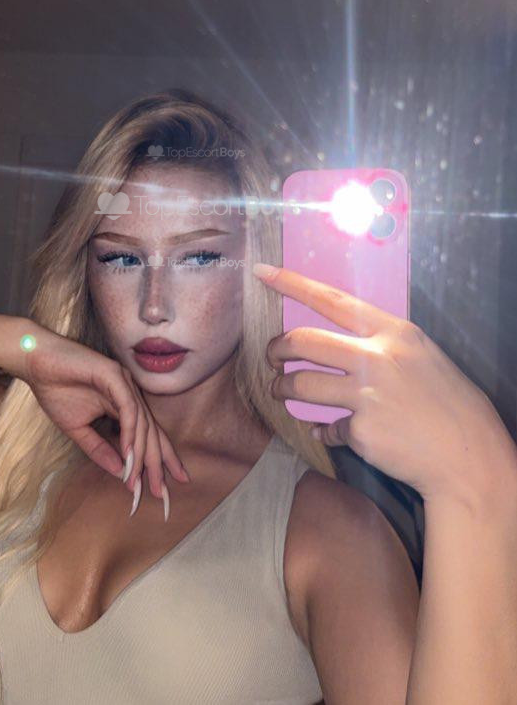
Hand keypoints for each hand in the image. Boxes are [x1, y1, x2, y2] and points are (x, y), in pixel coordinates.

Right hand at [18, 324, 189, 499]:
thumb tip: (119, 472)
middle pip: (152, 432)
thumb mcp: (78, 429)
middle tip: (162, 492)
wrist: (36, 362)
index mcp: (124, 404)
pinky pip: (128, 408)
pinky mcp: (114, 374)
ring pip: (142, 423)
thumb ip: (99, 449)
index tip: (162, 489)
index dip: (158, 461)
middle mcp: (130, 393)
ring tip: (140, 480)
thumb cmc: (56, 390)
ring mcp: (124, 382)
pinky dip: (130, 431)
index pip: (148, 435)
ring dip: (141, 454)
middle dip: (159, 463)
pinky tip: (129, 452)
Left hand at [254, 263, 515, 503]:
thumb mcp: (418, 354)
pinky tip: (333, 433)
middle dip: (276, 350)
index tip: (261, 273)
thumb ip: (378, 343)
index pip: (331, 299)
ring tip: (281, 392)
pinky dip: (324, 432)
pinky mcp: (361, 432)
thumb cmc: (444, 402)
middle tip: (271, 360)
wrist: (467, 455)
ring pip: (301, 385)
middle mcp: (377, 357)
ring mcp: (367, 395)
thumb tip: (334, 344)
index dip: (292, 284)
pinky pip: (326, 428)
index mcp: (392, 331)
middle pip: (303, 341)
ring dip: (282, 389)